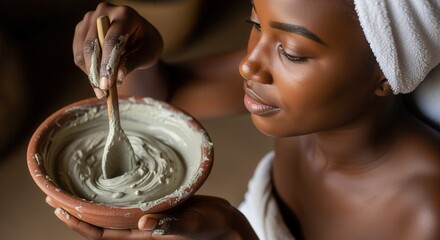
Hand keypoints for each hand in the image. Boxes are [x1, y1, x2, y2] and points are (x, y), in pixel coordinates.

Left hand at [46, 195, 257, 239]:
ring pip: (110, 212)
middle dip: (76, 210)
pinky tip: (109, 182)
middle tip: (54, 194)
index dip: (79, 223)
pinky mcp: (156, 205)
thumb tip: (144, 222)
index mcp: (143, 235)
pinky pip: (127, 202)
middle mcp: (139, 227)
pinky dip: (113, 193)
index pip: (102, 234)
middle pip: (99, 223)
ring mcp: (146, 216)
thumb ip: (170, 225)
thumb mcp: (192, 224)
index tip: (59, 209)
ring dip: (90, 201)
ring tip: (73, 188)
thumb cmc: (210, 227)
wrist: (224, 223)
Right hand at [73, 2, 162, 98]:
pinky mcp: (81, 30)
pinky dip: (87, 70)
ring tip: (102, 91)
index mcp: (125, 14)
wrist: (138, 36)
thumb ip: (133, 62)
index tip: (107, 85)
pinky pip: (79, 54)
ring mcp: (90, 19)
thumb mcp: (148, 53)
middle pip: (93, 45)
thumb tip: (117, 77)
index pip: (111, 40)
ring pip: (83, 51)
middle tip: (103, 93)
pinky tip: (98, 80)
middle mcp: (104, 12)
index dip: (108, 64)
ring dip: (90, 73)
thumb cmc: (146, 44)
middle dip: (96, 72)